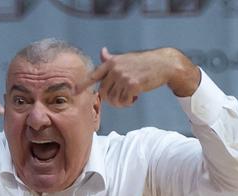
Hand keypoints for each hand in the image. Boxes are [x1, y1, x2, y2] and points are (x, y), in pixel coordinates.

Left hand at [81, 47, 199, 106]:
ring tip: (130, 96)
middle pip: (104, 93)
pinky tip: (136, 97)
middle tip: (123, 98)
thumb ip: (111, 59)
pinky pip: (124, 102)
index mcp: (111, 63)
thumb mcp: (125, 58)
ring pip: (114, 100)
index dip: (83, 85)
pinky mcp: (133, 84)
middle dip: (112, 100)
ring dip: (122, 103)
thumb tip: (102, 51)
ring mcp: (123, 77)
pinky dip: (129, 103)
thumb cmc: (143, 62)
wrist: (163, 64)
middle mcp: (115, 69)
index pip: (93, 75)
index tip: (73, 92)